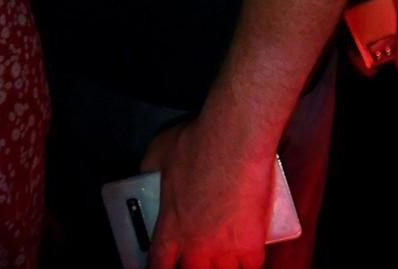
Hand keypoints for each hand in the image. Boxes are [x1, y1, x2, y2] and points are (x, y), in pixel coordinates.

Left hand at [139, 114, 274, 268]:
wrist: (234, 141)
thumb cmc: (197, 143)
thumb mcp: (160, 151)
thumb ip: (150, 167)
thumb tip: (145, 170)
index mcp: (170, 226)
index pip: (158, 264)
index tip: (166, 268)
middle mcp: (195, 244)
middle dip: (196, 266)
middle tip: (202, 255)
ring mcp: (224, 249)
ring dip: (224, 264)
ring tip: (226, 251)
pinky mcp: (252, 246)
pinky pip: (251, 266)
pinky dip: (249, 261)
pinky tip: (249, 253)